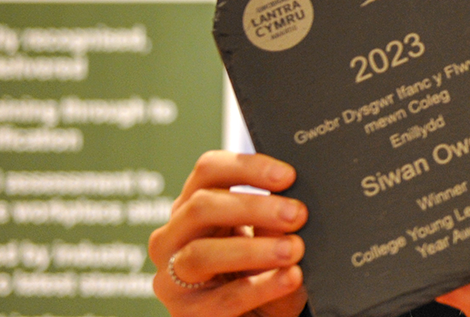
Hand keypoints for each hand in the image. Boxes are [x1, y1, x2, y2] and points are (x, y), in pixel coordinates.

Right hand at [149, 151, 308, 316]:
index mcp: (193, 208)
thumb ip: (275, 223)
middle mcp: (173, 238)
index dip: (247, 167)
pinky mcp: (187, 313)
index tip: (288, 176)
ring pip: (202, 253)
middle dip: (254, 207)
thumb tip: (292, 207)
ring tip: (294, 250)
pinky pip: (224, 298)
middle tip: (297, 214)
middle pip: (201, 206)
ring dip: (254, 250)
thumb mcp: (270, 241)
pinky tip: (289, 278)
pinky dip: (261, 287)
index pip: (208, 171)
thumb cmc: (260, 273)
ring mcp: (172, 278)